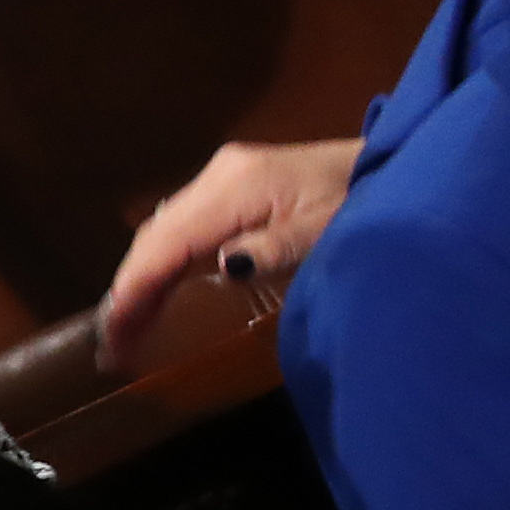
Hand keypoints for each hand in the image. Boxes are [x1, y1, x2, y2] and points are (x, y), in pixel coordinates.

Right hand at [95, 138, 359, 371]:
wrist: (396, 164)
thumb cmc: (368, 203)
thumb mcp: (329, 232)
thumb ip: (278, 248)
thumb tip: (225, 266)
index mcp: (238, 186)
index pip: (168, 242)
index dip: (135, 290)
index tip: (114, 337)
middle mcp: (219, 174)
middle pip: (156, 235)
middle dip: (129, 289)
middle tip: (113, 345)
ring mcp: (223, 176)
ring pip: (163, 230)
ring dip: (142, 277)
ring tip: (127, 327)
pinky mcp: (232, 184)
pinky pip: (181, 226)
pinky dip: (162, 262)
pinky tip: (158, 292)